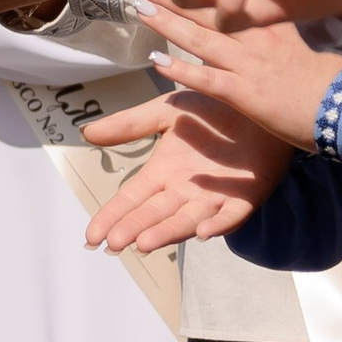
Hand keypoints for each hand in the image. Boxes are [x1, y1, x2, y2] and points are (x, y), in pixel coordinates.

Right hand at [79, 92, 294, 255]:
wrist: (254, 97)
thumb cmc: (213, 109)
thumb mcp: (167, 111)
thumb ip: (130, 124)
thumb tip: (87, 134)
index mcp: (164, 173)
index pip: (132, 199)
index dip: (113, 215)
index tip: (92, 235)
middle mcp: (186, 191)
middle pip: (155, 214)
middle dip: (134, 229)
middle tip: (113, 243)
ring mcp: (215, 197)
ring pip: (187, 220)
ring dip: (167, 232)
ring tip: (145, 242)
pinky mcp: (245, 196)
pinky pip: (231, 215)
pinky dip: (218, 224)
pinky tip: (204, 231)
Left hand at [135, 0, 341, 147]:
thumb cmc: (327, 84)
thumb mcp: (301, 49)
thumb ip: (278, 36)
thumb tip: (261, 28)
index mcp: (268, 26)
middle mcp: (255, 38)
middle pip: (207, 12)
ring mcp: (249, 64)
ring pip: (201, 38)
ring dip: (167, 23)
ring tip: (140, 8)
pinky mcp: (246, 93)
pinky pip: (208, 79)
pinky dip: (181, 70)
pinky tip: (157, 62)